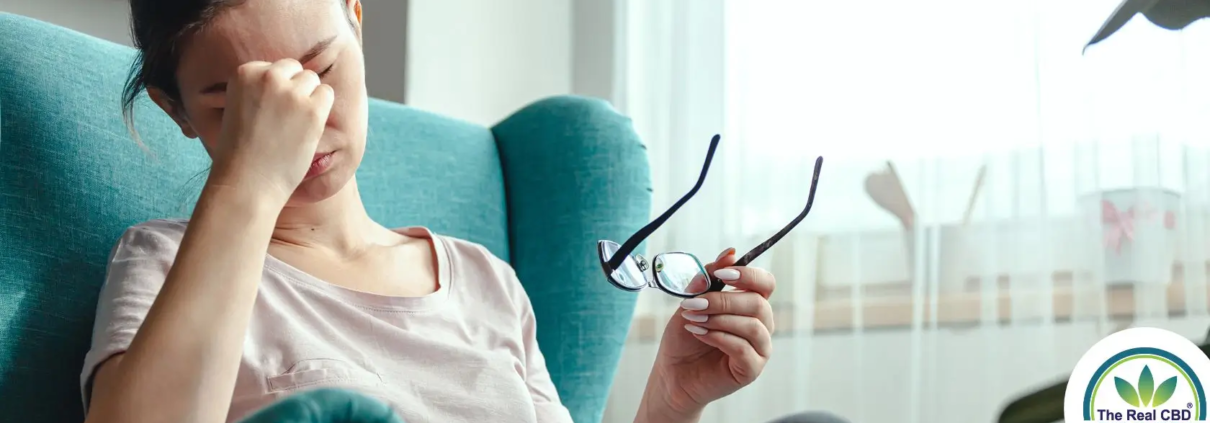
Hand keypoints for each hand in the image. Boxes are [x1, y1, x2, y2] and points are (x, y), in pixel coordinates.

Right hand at [208, 59, 334, 203]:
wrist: (246, 181)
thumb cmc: (241, 151)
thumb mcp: (239, 108)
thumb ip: (259, 90)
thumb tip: (288, 79)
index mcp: (244, 73)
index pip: (274, 68)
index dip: (277, 91)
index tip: (269, 113)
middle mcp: (268, 76)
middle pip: (294, 70)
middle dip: (295, 90)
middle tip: (286, 120)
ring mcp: (291, 92)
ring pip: (312, 80)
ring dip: (309, 99)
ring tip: (295, 125)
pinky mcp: (312, 109)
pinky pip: (327, 94)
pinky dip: (322, 109)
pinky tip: (308, 128)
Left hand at [643, 248, 775, 418]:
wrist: (672, 372)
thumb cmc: (685, 336)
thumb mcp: (692, 300)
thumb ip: (709, 278)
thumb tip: (729, 254)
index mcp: (750, 304)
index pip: (765, 283)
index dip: (748, 275)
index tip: (720, 275)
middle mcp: (761, 325)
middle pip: (757, 303)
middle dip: (722, 300)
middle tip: (694, 304)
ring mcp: (760, 348)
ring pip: (753, 326)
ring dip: (720, 319)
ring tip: (695, 321)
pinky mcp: (752, 369)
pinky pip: (744, 349)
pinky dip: (720, 338)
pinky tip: (701, 335)